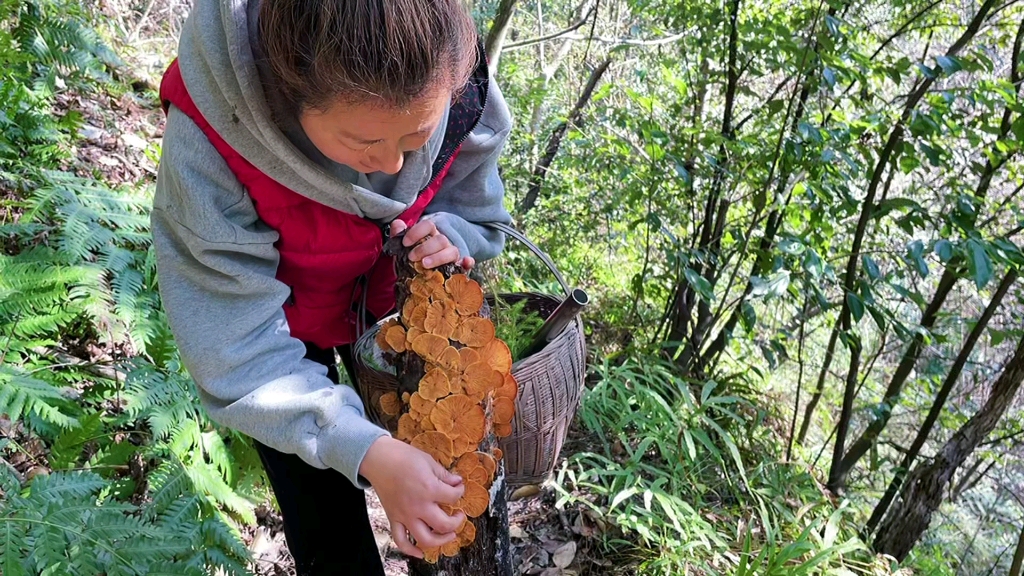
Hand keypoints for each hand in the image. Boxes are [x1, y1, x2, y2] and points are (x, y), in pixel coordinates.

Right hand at [359, 436, 465, 557]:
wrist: (377, 458)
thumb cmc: (402, 456)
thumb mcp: (428, 461)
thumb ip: (444, 475)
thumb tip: (457, 482)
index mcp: (429, 488)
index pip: (453, 497)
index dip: (460, 492)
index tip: (459, 488)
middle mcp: (418, 506)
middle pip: (444, 524)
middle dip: (457, 522)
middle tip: (459, 516)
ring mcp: (405, 514)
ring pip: (425, 539)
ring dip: (441, 541)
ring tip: (449, 535)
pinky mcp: (393, 518)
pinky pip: (401, 540)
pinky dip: (410, 550)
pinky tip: (420, 553)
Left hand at [390, 219, 474, 269]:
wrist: (419, 275)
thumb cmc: (412, 259)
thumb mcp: (403, 248)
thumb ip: (398, 235)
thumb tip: (397, 224)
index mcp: (430, 234)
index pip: (428, 226)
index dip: (416, 232)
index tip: (405, 243)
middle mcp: (443, 243)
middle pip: (440, 239)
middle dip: (425, 248)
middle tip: (411, 257)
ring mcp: (452, 255)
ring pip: (452, 251)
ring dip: (439, 257)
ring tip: (425, 264)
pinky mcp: (459, 268)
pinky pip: (467, 264)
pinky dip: (468, 263)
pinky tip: (465, 264)